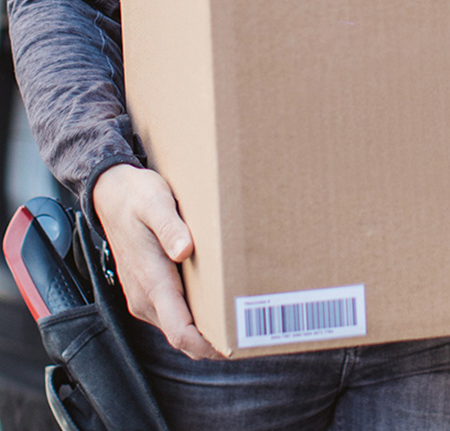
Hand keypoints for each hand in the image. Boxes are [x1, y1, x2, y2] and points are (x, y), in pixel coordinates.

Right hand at [93, 163, 221, 358]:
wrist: (111, 194)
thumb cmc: (136, 197)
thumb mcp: (155, 203)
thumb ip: (170, 227)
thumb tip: (185, 250)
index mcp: (151, 281)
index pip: (180, 332)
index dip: (208, 346)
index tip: (235, 344)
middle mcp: (145, 298)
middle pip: (182, 337)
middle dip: (213, 341)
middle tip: (248, 332)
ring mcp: (144, 297)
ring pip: (178, 328)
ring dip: (204, 331)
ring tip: (238, 318)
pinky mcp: (147, 291)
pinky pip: (173, 315)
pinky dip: (194, 318)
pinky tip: (216, 301)